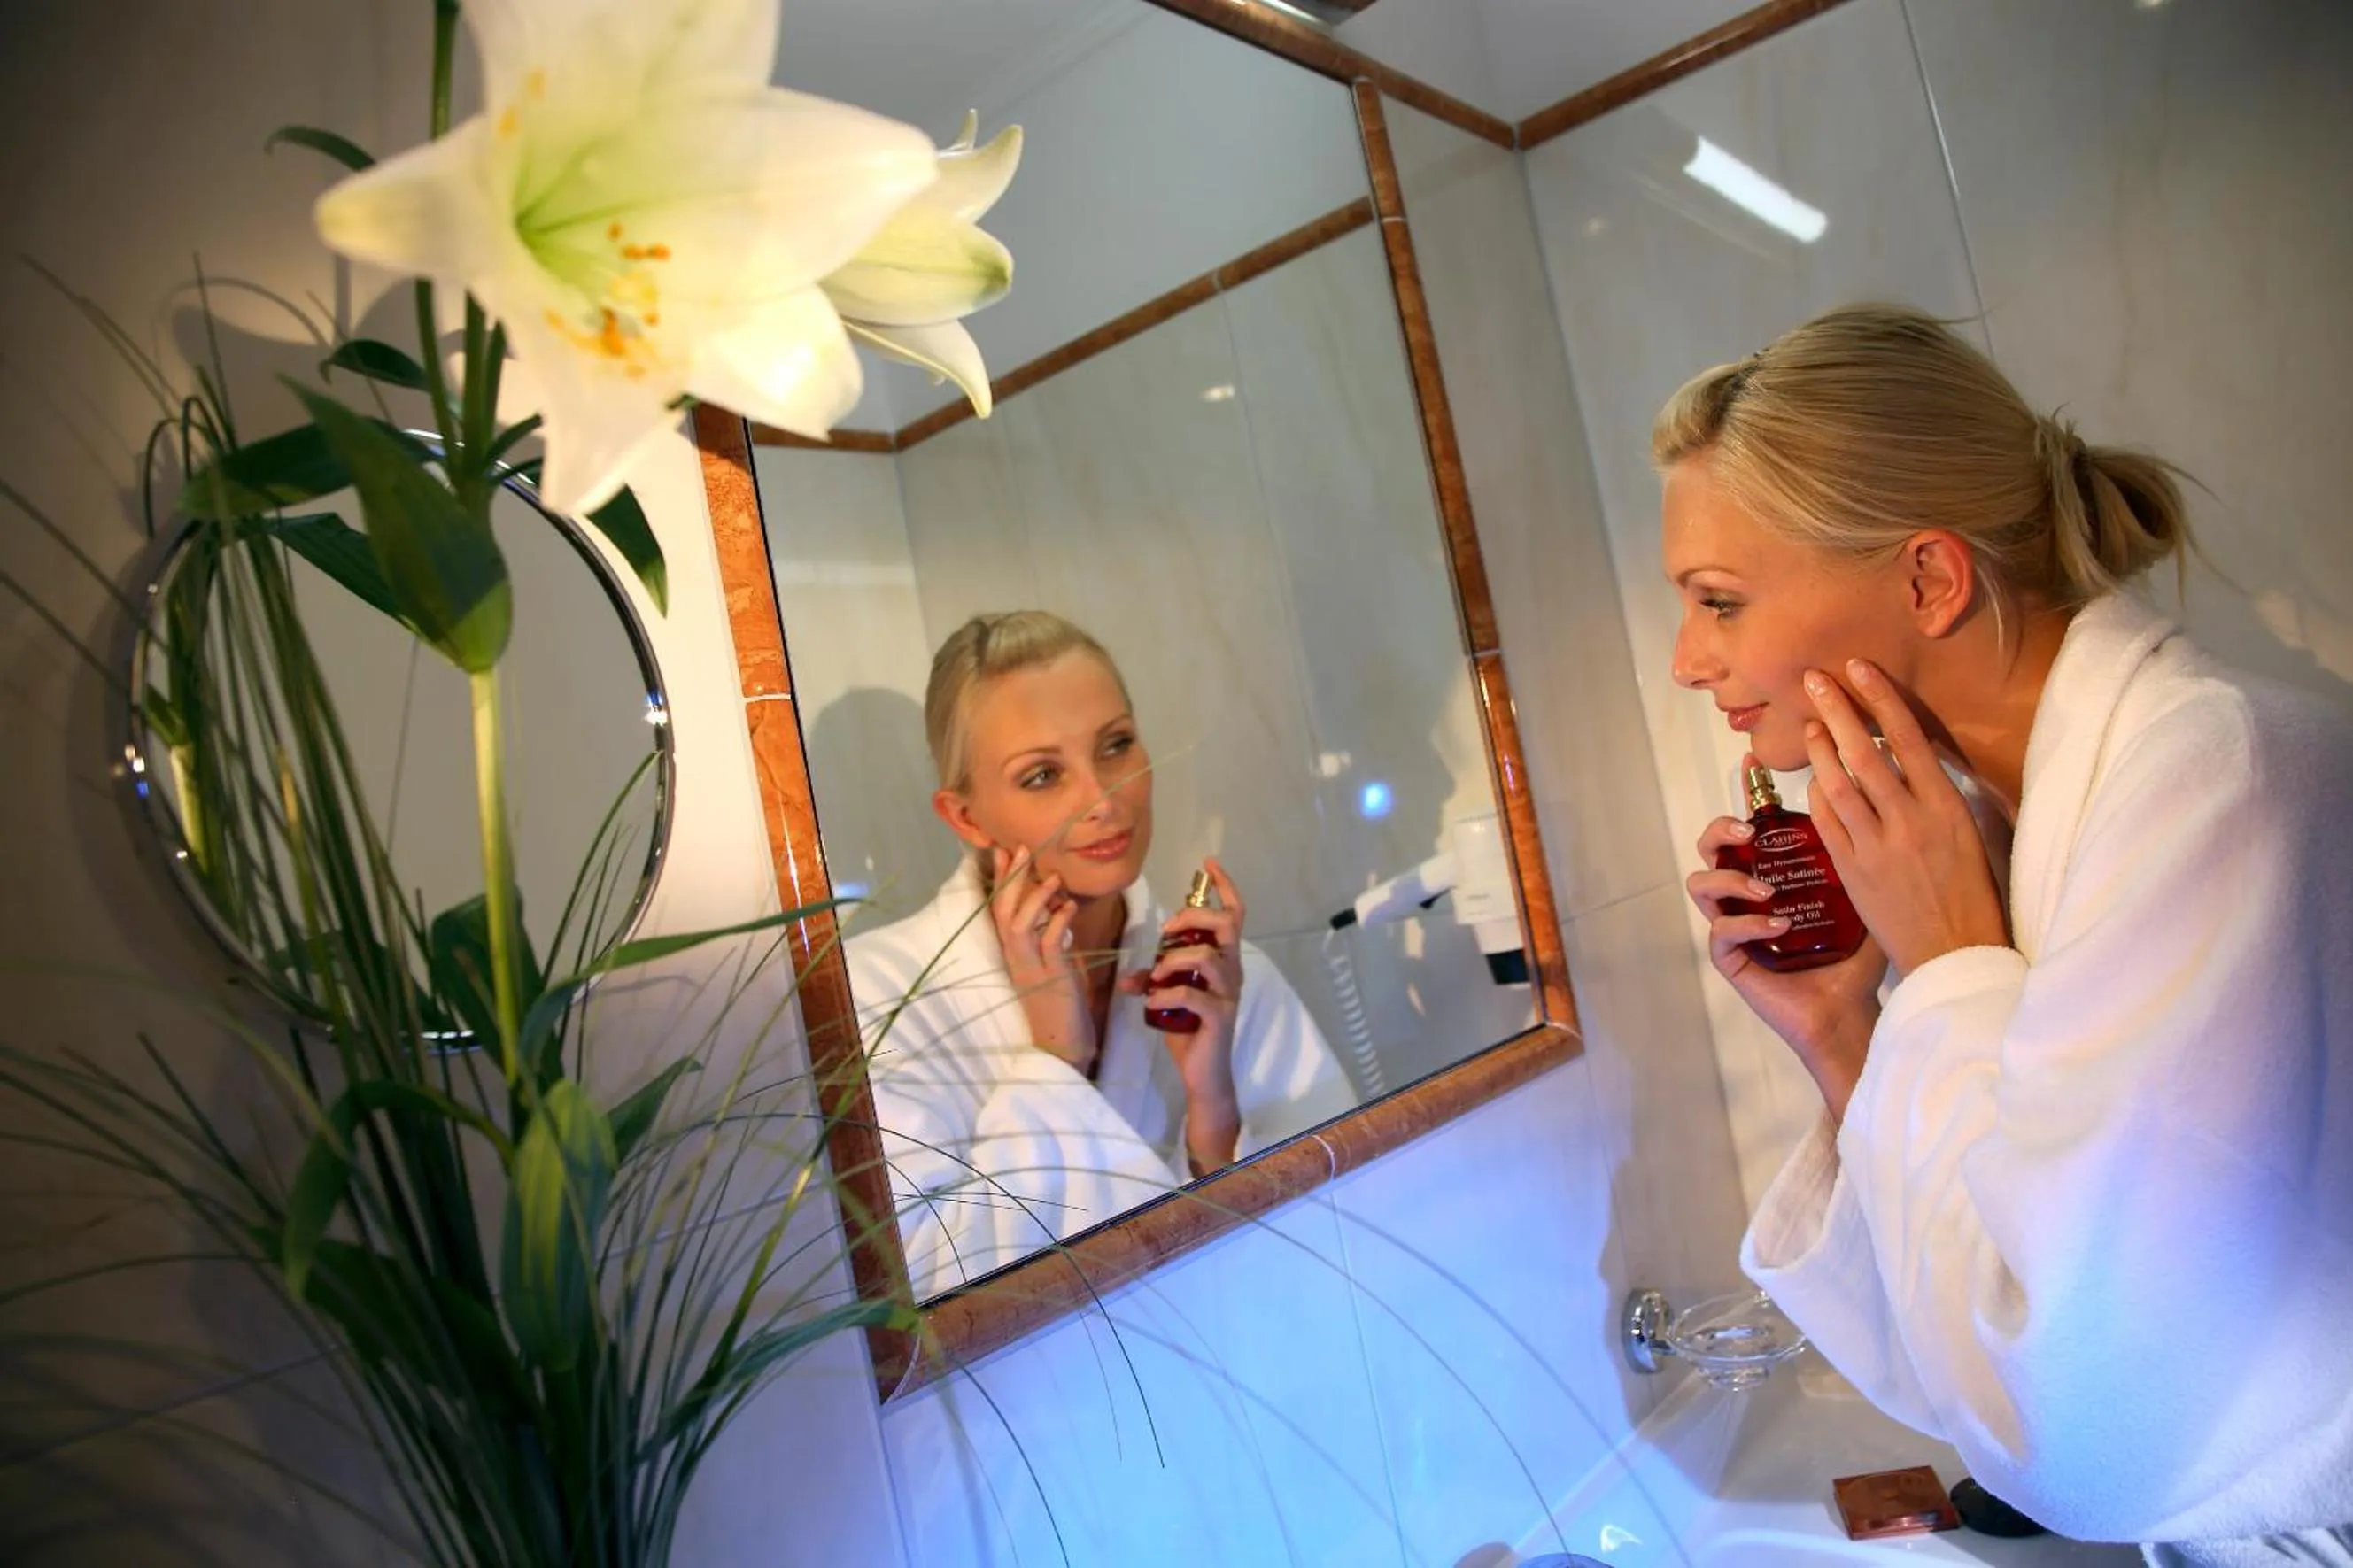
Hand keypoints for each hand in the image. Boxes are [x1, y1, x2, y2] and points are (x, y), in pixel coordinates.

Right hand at [987, 846, 1094, 1073]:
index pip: (1000, 910)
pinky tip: (1068, 907)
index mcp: (1014, 954)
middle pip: (1004, 911)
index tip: (1001, 850)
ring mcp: (1031, 968)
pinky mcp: (1051, 978)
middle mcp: (1016, 958)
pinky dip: (1057, 922)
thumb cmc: (1061, 1008)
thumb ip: (1053, 941)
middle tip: (1020, 847)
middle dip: (1011, 878)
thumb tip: (1060, 915)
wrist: (1063, 1048)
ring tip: (1051, 876)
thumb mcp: (1055, 967)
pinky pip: (1050, 944)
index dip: (1000, 880)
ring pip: (1020, 925)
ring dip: (1034, 897)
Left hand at [1122, 856, 1244, 1172]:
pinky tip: (1152, 1001)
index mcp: (1223, 961)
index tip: (1208, 863)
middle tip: (1168, 930)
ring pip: (1208, 958)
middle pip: (1227, 925)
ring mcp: (1228, 995)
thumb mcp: (1168, 998)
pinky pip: (1193, 995)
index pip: (1233, 914)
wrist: (1203, 1076)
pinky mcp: (1218, 1018)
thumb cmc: (1189, 1032)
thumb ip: (1153, 980)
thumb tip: (1128, 974)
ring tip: (1155, 976)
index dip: (1224, 886)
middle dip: (1193, 918)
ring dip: (1174, 960)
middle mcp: (1232, 972)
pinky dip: (1167, 993)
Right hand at [1688, 794, 1887, 1123]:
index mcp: (1774, 874)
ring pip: (1701, 886)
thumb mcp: (1862, 897)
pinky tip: (1779, 926)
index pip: (1751, 828)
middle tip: (1748, 833)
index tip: (1751, 763)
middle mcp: (1747, 896)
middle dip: (1720, 832)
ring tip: (1766, 889)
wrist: (1853, 1012)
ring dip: (1730, 880)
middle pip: (1710, 849)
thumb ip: (1863, 858)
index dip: (1745, 795)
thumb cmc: (1859, 958)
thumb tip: (1883, 806)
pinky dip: (1749, 925)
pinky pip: (1722, 933)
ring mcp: (1735, 926)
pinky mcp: (1732, 960)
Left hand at [1802, 660, 2008, 976]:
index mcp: (1946, 808)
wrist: (1956, 956)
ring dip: (1820, 749)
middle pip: (1864, 753)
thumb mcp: (1971, 837)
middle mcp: (1909, 821)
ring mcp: (1877, 846)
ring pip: (1838, 785)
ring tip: (1809, 722)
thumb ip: (1940, 798)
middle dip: (1837, 711)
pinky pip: (1827, 824)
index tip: (1859, 668)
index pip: (1908, 739)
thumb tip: (1916, 759)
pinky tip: (1811, 780)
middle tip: (1814, 679)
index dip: (1881, 698)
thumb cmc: (1973, 897)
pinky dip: (1817, 796)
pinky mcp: (1852, 872)